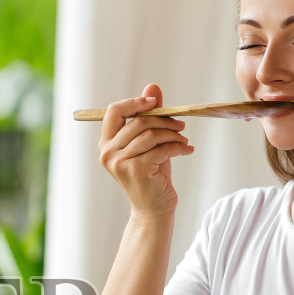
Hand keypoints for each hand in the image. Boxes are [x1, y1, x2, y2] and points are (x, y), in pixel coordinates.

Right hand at [98, 82, 192, 219]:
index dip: (135, 102)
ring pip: (151, 134)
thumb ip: (149, 115)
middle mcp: (108, 152)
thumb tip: (153, 85)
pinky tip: (187, 150)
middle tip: (181, 126)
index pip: (114, 111)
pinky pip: (162, 149)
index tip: (155, 103)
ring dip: (173, 135)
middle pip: (138, 121)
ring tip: (184, 141)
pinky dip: (179, 147)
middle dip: (164, 120)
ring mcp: (120, 162)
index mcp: (106, 143)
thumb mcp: (150, 142)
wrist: (154, 209)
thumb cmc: (151, 175)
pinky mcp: (136, 170)